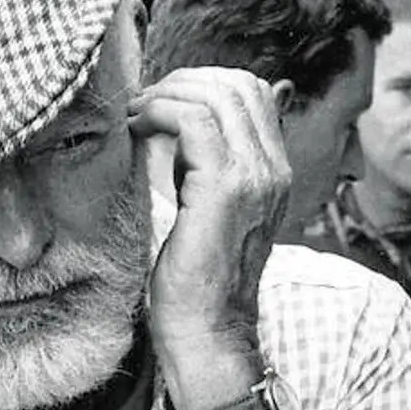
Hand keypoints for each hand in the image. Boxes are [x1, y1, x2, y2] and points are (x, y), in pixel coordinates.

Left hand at [129, 67, 289, 345]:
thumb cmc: (196, 275)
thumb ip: (204, 165)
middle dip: (183, 81)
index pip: (256, 92)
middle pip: (239, 84)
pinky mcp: (225, 189)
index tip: (162, 100)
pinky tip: (136, 129)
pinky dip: (160, 113)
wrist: (207, 328)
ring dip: (167, 94)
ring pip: (218, 95)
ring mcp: (256, 177)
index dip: (205, 82)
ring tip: (136, 114)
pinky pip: (194, 122)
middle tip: (143, 102)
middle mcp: (274, 168)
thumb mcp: (207, 207)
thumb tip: (175, 125)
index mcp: (274, 170)